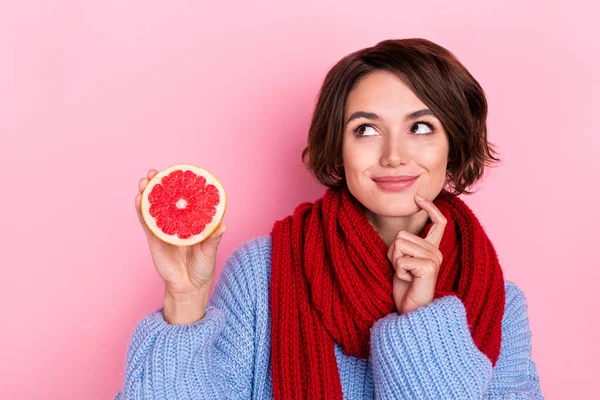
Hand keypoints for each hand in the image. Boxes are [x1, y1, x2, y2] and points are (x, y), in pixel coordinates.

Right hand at [135, 169, 226, 296]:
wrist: (188, 287)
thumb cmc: (203, 267)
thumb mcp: (210, 251)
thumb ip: (214, 238)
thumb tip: (224, 225)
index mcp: (191, 221)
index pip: (185, 199)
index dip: (179, 185)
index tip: (176, 170)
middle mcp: (177, 222)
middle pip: (166, 199)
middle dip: (159, 184)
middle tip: (154, 172)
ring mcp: (164, 229)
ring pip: (153, 207)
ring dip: (147, 193)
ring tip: (144, 181)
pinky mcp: (154, 239)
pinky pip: (146, 223)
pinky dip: (141, 211)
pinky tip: (139, 200)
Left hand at [387, 194, 446, 313]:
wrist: (412, 312)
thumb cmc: (406, 288)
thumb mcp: (403, 262)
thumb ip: (404, 246)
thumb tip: (399, 234)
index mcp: (432, 249)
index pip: (438, 222)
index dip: (429, 208)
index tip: (418, 197)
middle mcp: (436, 251)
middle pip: (402, 235)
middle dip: (393, 252)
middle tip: (402, 270)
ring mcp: (434, 259)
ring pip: (399, 244)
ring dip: (395, 261)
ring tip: (405, 276)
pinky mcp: (429, 267)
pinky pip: (401, 260)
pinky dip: (398, 272)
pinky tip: (407, 282)